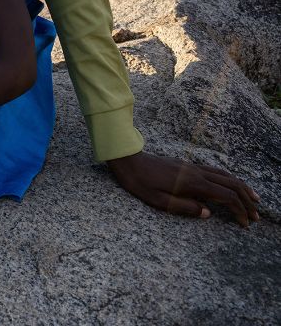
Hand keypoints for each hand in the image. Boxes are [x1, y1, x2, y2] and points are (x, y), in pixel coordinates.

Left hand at [107, 151, 260, 226]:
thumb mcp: (158, 201)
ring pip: (226, 175)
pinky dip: (230, 179)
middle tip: (257, 216)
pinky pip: (216, 171)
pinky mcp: (187, 165)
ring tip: (254, 199)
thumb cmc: (139, 182)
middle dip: (247, 201)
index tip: (245, 224)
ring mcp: (193, 167)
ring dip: (242, 188)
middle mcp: (197, 173)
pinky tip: (231, 184)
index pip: (226, 196)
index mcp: (192, 183)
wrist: (128, 159)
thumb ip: (185, 207)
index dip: (239, 210)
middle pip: (231, 185)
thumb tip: (208, 213)